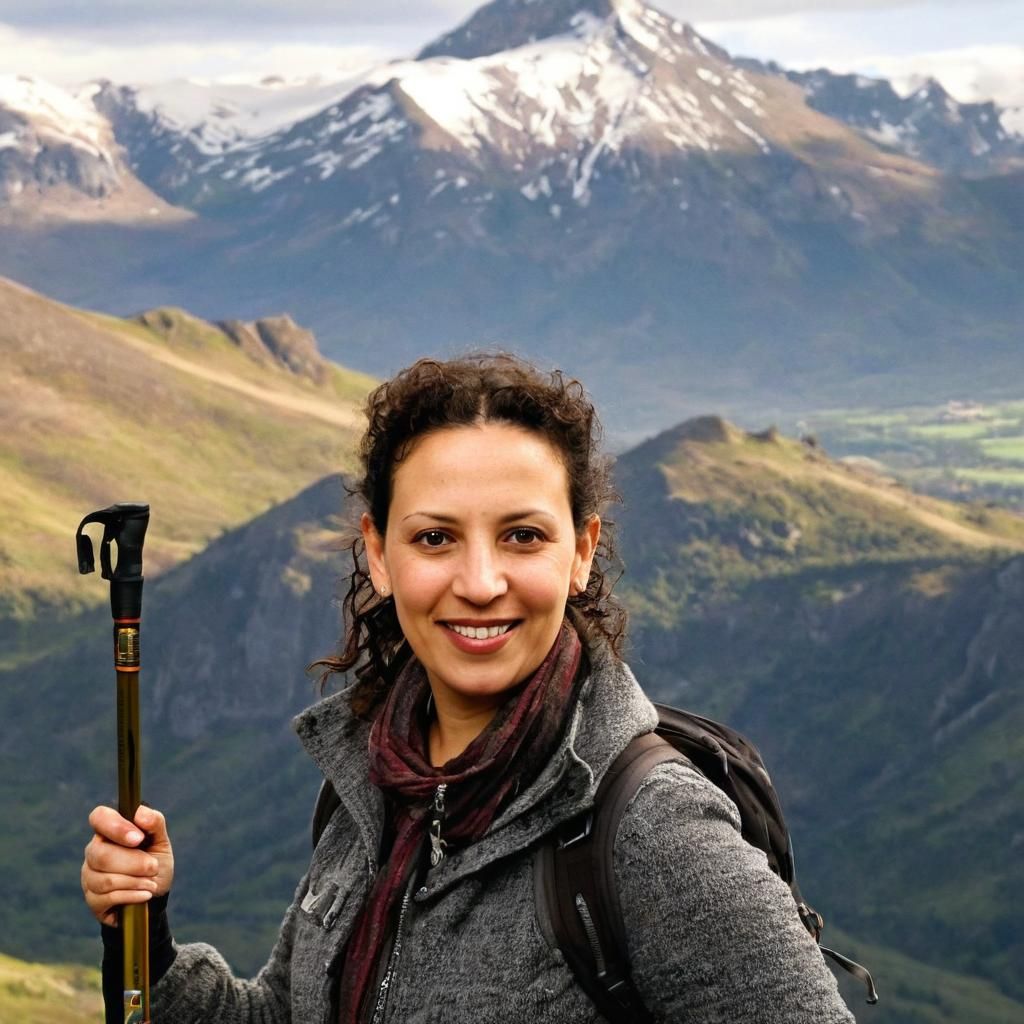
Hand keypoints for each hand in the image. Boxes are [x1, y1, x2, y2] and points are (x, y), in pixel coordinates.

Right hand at [82, 805, 174, 926]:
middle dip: (135, 863)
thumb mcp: (161, 840)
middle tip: (154, 867)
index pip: (99, 817)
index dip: (116, 827)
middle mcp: (94, 851)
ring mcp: (89, 876)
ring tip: (152, 883)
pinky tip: (145, 894)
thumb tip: (140, 813)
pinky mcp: (92, 900)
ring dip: (135, 881)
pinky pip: (107, 898)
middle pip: (102, 855)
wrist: (157, 895)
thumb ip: (154, 822)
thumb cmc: (156, 862)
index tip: (138, 838)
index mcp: (109, 831)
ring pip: (105, 880)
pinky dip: (131, 895)